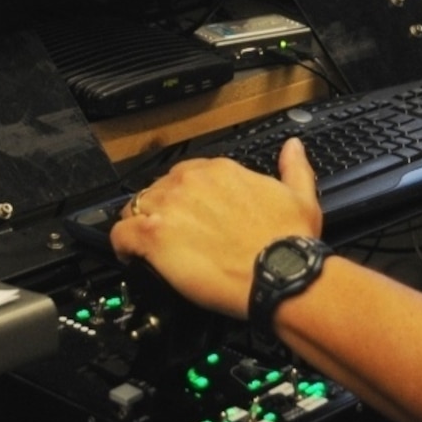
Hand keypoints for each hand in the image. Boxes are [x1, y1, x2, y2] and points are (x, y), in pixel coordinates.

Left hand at [110, 138, 322, 319]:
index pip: (189, 174)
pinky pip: (120, 234)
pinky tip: (134, 258)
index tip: (193, 214)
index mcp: (223, 170)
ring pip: (135, 207)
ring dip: (140, 224)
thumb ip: (293, 167)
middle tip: (174, 235)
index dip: (188, 196)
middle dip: (163, 209)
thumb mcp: (301, 195)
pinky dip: (123, 247)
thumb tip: (293, 147)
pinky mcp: (152, 236)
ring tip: (150, 248)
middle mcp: (192, 182)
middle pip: (159, 189)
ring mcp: (170, 208)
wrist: (278, 274)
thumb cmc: (288, 241)